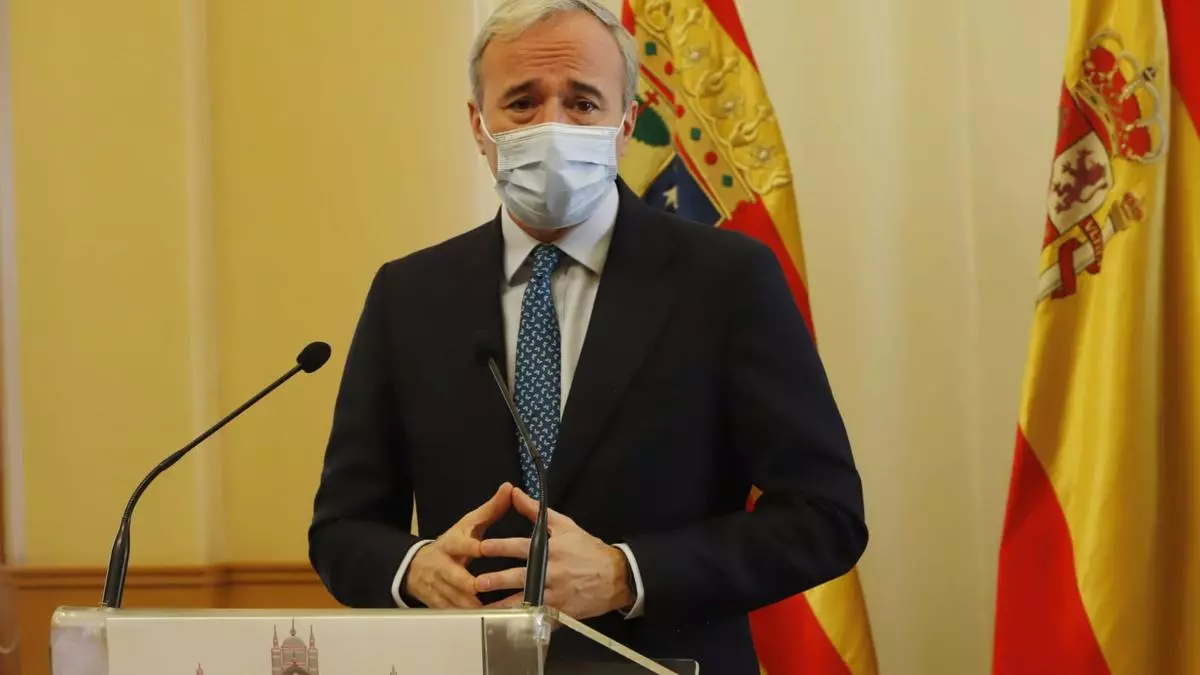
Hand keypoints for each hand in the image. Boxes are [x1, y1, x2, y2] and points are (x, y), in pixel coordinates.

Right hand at [403, 482, 513, 608]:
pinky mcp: (439, 604)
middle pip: (455, 577)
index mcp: (451, 544)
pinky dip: (468, 619)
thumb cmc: (453, 544)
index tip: (483, 548)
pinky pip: (454, 614)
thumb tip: (509, 487)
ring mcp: (439, 588)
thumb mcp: (468, 525)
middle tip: (485, 588)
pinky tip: (486, 621)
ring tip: (494, 611)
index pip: (460, 544)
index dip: (471, 546)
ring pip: (455, 599)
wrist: (417, 566)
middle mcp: (443, 567)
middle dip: (469, 584)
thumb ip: (490, 509)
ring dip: (472, 605)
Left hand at [476, 488, 632, 619]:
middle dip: (498, 579)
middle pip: (520, 576)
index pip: (522, 547)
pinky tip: (507, 625)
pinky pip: (539, 616)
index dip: (502, 547)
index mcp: (552, 549)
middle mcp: (552, 572)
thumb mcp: (565, 525)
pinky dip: (523, 621)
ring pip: (526, 601)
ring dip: (504, 605)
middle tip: (477, 582)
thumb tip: (514, 493)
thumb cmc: (587, 549)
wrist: (616, 576)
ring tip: (484, 609)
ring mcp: (556, 594)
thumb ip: (536, 510)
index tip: (482, 548)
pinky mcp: (561, 611)